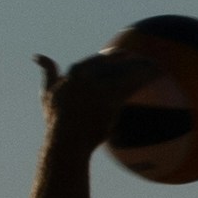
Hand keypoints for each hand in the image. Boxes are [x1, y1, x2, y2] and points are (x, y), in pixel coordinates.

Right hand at [41, 49, 155, 147]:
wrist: (65, 141)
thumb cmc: (56, 121)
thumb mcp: (47, 93)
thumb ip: (48, 72)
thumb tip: (37, 56)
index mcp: (73, 73)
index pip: (96, 61)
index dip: (110, 58)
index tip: (119, 56)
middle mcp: (87, 77)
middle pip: (113, 64)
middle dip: (129, 60)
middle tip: (142, 59)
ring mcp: (99, 87)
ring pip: (125, 72)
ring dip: (142, 66)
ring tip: (156, 66)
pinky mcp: (111, 99)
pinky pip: (133, 84)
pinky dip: (147, 77)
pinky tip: (159, 74)